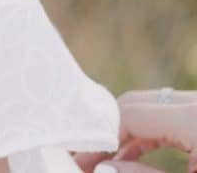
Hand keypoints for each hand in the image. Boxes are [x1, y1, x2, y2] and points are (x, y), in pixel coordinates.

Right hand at [73, 89, 196, 172]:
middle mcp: (195, 103)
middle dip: (108, 130)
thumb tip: (102, 169)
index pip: (129, 116)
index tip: (83, 163)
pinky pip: (168, 115)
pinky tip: (129, 155)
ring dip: (125, 132)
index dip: (102, 140)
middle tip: (88, 157)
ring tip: (105, 159)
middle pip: (135, 104)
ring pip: (150, 107)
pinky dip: (148, 133)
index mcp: (193, 118)